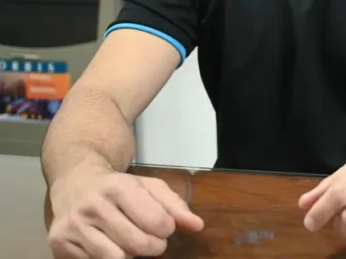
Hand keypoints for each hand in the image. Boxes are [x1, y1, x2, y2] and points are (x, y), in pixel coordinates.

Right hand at [47, 169, 203, 258]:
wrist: (74, 182)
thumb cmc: (117, 187)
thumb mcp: (149, 187)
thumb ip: (174, 206)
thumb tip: (197, 226)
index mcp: (119, 188)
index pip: (156, 222)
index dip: (166, 230)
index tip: (163, 226)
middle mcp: (93, 206)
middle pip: (138, 244)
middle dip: (153, 247)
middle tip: (152, 241)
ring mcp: (74, 226)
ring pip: (116, 258)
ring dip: (131, 256)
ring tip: (131, 243)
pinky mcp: (59, 244)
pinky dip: (109, 258)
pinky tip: (109, 245)